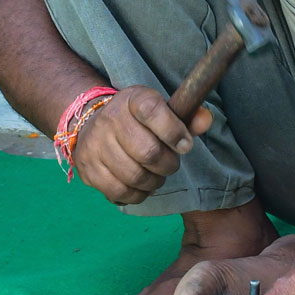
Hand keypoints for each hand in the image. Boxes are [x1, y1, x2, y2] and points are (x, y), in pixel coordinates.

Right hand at [71, 85, 214, 205]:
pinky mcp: (88, 170)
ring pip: (135, 176)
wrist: (91, 124)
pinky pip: (120, 192)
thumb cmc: (136, 120)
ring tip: (156, 175)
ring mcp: (95, 145)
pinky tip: (141, 186)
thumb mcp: (160, 110)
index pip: (152, 111)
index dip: (174, 131)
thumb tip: (206, 119)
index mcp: (131, 99)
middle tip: (170, 165)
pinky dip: (138, 194)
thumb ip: (186, 117)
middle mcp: (109, 119)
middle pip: (148, 152)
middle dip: (168, 164)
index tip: (186, 145)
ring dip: (154, 181)